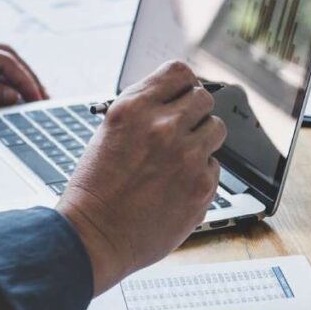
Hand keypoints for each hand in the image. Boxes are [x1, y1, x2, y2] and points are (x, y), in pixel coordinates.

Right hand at [56, 61, 224, 294]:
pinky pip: (215, 165)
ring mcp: (186, 155)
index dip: (183, 84)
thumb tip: (175, 99)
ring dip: (203, 140)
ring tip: (181, 159)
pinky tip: (177, 186)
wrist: (93, 237)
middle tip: (182, 131)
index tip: (182, 95)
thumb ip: (145, 111)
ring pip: (217, 128)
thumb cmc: (95, 190)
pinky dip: (201, 173)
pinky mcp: (202, 184)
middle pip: (204, 97)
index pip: (179, 72)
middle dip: (194, 112)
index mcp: (134, 108)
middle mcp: (163, 126)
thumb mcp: (110, 132)